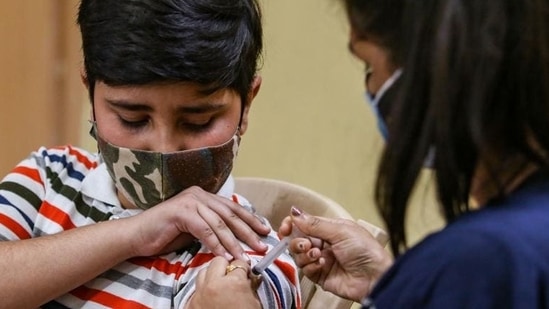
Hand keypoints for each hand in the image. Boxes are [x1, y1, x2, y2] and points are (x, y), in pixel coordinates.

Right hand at [127, 186, 269, 259]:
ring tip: (244, 256)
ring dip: (234, 242)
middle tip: (262, 245)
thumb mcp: (194, 229)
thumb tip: (235, 237)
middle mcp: (199, 195)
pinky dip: (216, 244)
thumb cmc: (165, 234)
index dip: (250, 219)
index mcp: (204, 196)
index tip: (265, 231)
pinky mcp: (182, 212)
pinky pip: (204, 230)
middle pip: (230, 214)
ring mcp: (190, 201)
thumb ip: (212, 227)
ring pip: (219, 223)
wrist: (137, 236)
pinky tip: (224, 255)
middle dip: (248, 231)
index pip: (232, 208)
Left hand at [187, 257, 260, 308]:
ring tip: (220, 286)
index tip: (246, 274)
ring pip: (203, 272)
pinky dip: (203, 291)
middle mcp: (213, 285)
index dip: (244, 269)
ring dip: (212, 275)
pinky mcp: (190, 306)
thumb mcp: (254, 304)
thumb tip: (249, 278)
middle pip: (218, 262)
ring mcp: (199, 295)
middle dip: (227, 267)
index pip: (239, 263)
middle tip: (233, 277)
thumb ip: (250, 287)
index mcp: (234, 283)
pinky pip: (196, 290)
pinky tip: (211, 299)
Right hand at [279, 207, 392, 301]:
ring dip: (305, 254)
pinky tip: (322, 264)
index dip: (292, 225)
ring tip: (317, 254)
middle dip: (297, 241)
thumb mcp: (340, 231)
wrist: (375, 277)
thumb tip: (295, 212)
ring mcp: (321, 260)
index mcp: (329, 229)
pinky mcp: (320, 276)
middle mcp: (323, 243)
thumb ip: (314, 224)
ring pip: (299, 256)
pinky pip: (306, 270)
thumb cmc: (365, 250)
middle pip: (298, 240)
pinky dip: (310, 266)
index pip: (304, 224)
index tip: (285, 228)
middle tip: (305, 244)